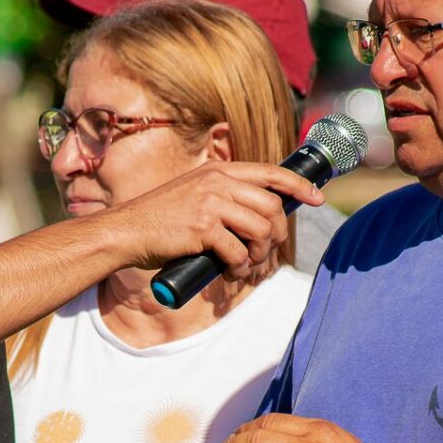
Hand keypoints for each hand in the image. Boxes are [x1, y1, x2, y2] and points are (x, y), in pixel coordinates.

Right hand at [106, 158, 320, 277]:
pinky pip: (239, 251)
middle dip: (277, 235)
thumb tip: (260, 214)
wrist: (126, 231)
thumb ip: (222, 195)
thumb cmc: (159, 219)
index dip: (299, 186)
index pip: (271, 172)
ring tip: (246, 264)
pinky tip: (231, 271)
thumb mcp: (193, 193)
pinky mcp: (202, 229)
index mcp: (218, 171)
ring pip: (260, 230)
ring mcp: (210, 204)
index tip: (316, 198)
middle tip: (267, 252)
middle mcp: (217, 182)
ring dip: (260, 254)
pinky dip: (240, 267)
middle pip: (272, 207)